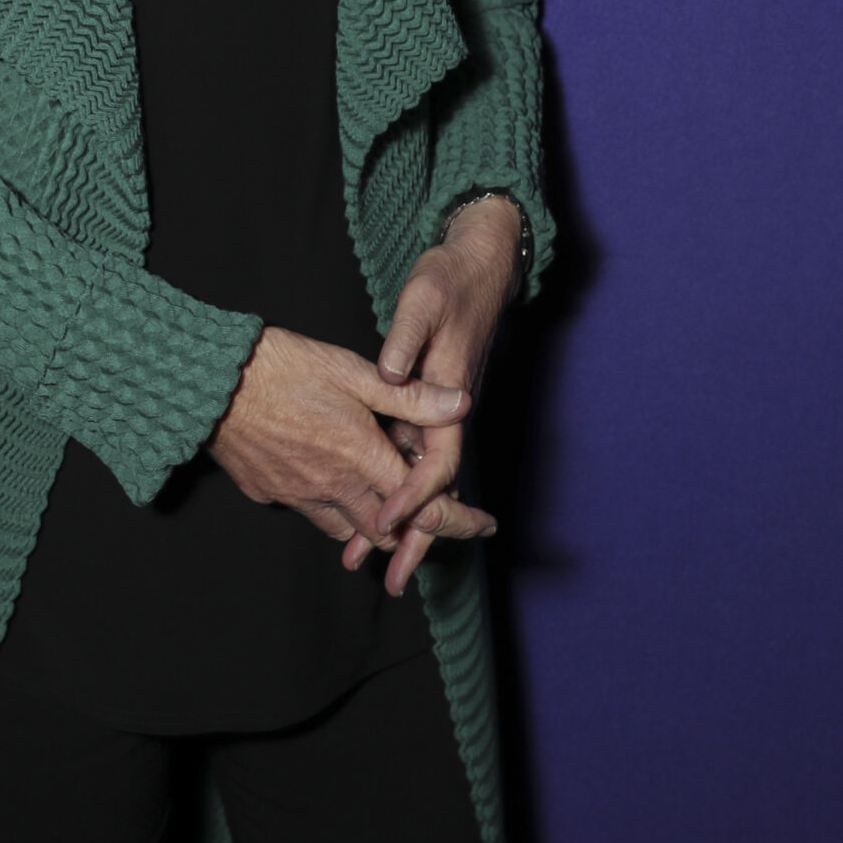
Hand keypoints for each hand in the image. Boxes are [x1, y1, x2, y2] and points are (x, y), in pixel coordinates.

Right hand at [208, 325, 496, 574]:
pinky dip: (335, 512)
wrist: (211, 383)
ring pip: (350, 530)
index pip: (423, 506)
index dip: (458, 520)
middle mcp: (334, 486)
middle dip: (418, 532)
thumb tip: (460, 402)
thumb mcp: (353, 372)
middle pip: (389, 531)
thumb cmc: (282, 368)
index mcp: (361, 456)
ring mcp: (300, 495)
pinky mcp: (271, 493)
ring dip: (376, 527)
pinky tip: (334, 490)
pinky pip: (313, 514)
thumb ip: (409, 396)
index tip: (483, 525)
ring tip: (390, 514)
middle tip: (439, 522)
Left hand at [345, 196, 522, 594]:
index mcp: (449, 396)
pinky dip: (391, 485)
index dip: (411, 497)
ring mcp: (437, 411)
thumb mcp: (424, 302)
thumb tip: (393, 376)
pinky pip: (409, 457)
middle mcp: (447, 412)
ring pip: (419, 477)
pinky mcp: (425, 403)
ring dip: (399, 518)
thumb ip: (408, 341)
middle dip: (414, 535)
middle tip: (392, 580)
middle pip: (433, 487)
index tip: (384, 525)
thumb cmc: (450, 280)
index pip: (436, 462)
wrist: (479, 262)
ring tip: (366, 556)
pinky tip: (364, 503)